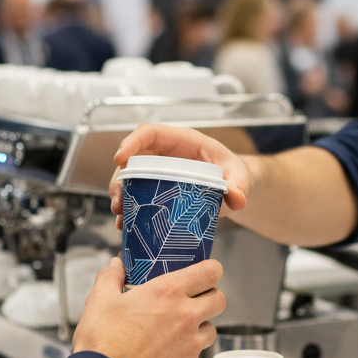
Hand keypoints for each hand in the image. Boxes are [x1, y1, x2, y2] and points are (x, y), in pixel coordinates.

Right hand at [72, 257, 225, 357]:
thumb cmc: (103, 343)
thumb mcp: (100, 301)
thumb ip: (110, 278)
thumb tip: (115, 266)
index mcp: (168, 293)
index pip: (210, 271)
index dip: (211, 269)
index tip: (204, 272)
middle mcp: (186, 317)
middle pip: (219, 299)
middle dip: (209, 297)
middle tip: (191, 301)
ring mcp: (191, 345)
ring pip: (211, 330)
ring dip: (199, 328)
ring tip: (175, 332)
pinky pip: (196, 356)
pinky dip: (185, 354)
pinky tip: (164, 357)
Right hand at [109, 123, 250, 228]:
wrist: (233, 187)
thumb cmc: (233, 172)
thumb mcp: (240, 175)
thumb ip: (240, 184)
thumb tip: (237, 198)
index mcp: (182, 141)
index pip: (150, 132)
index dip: (132, 141)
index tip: (120, 158)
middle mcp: (165, 154)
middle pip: (133, 158)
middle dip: (120, 178)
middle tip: (118, 200)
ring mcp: (158, 171)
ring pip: (130, 178)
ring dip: (121, 196)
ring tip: (120, 216)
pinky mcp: (156, 188)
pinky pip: (136, 195)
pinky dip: (129, 209)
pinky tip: (125, 224)